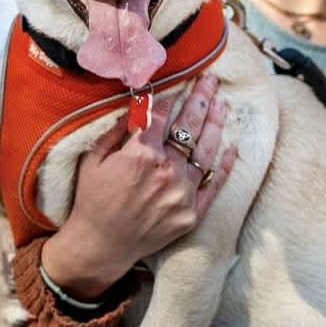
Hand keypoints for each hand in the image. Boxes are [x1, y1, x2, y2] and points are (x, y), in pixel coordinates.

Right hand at [41, 74, 235, 299]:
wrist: (100, 246)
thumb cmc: (92, 199)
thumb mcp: (95, 158)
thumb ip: (118, 130)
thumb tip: (138, 104)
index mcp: (141, 154)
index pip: (161, 115)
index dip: (170, 95)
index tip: (179, 80)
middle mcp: (166, 171)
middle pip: (189, 125)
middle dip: (201, 98)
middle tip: (211, 79)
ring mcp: (182, 193)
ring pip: (205, 150)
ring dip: (215, 123)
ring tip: (221, 104)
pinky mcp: (191, 213)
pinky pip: (214, 184)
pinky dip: (225, 166)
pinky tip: (233, 147)